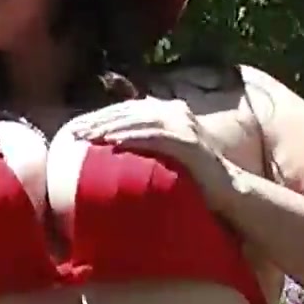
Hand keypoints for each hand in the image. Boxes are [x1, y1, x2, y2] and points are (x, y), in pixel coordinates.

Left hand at [73, 97, 248, 214]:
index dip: (102, 117)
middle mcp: (177, 114)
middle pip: (130, 112)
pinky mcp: (189, 142)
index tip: (76, 127)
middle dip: (100, 120)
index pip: (129, 110)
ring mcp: (185, 126)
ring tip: (87, 136)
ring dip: (111, 127)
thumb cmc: (193, 180)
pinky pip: (155, 137)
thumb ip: (146, 147)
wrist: (228, 193)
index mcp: (170, 113)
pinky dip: (132, 138)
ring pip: (139, 121)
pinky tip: (112, 143)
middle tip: (74, 131)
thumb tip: (113, 150)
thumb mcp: (165, 157)